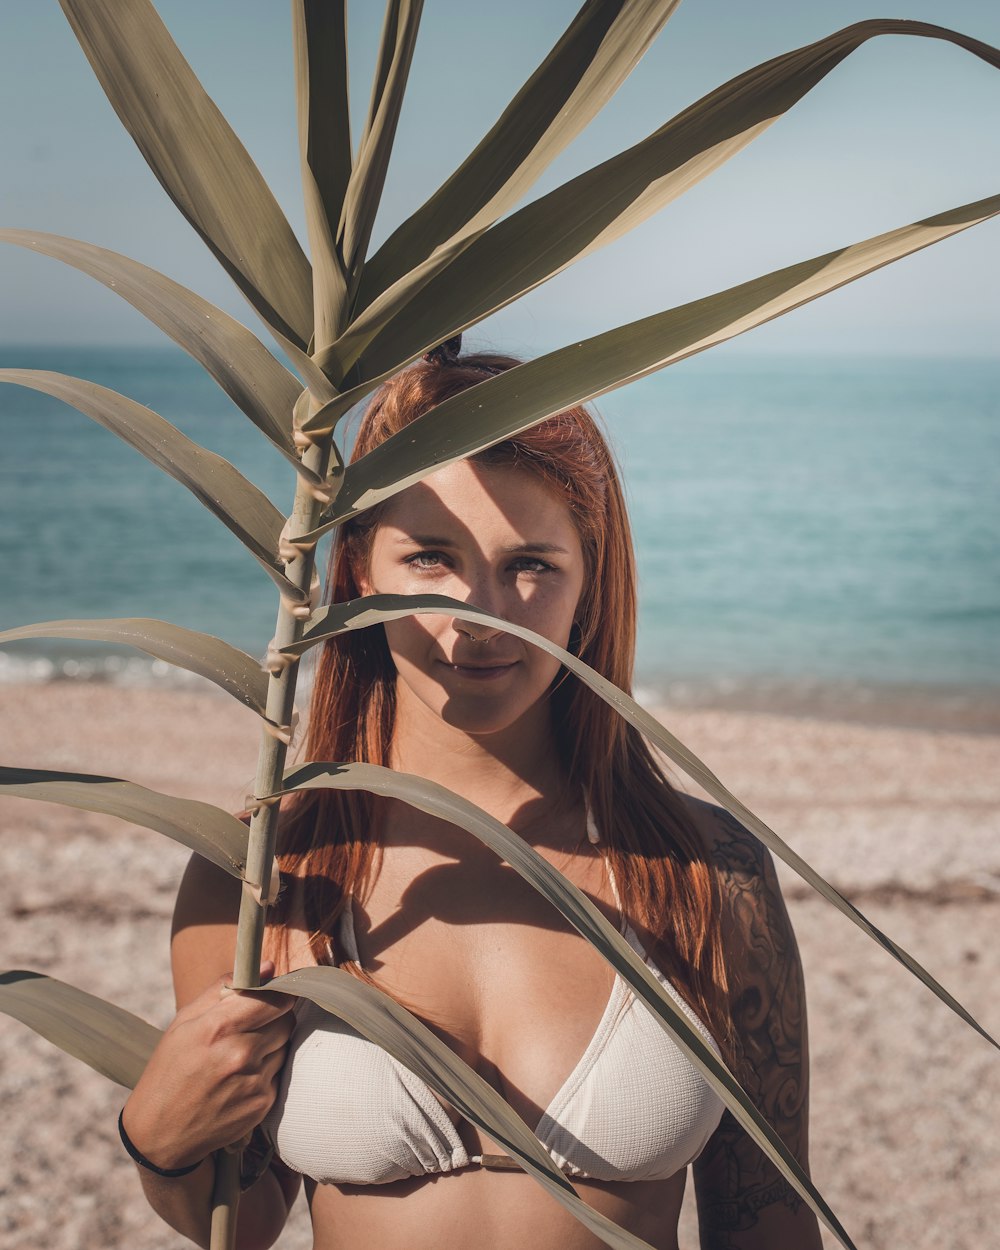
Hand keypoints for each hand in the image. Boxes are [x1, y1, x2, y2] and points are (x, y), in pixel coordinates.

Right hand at [122, 960, 294, 1170]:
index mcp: (218, 1028)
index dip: (278, 994)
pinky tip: (239, 1080)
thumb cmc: (170, 1069)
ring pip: (284, 1046)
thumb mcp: (184, 1022)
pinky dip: (265, 1072)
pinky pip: (278, 1073)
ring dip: (270, 1045)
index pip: (274, 999)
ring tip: (239, 1057)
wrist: (159, 1133)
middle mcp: (240, 1054)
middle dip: (274, 1018)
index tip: (272, 995)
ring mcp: (253, 1082)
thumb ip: (225, 988)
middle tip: (251, 1026)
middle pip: (286, 1020)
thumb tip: (268, 967)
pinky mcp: (262, 1104)